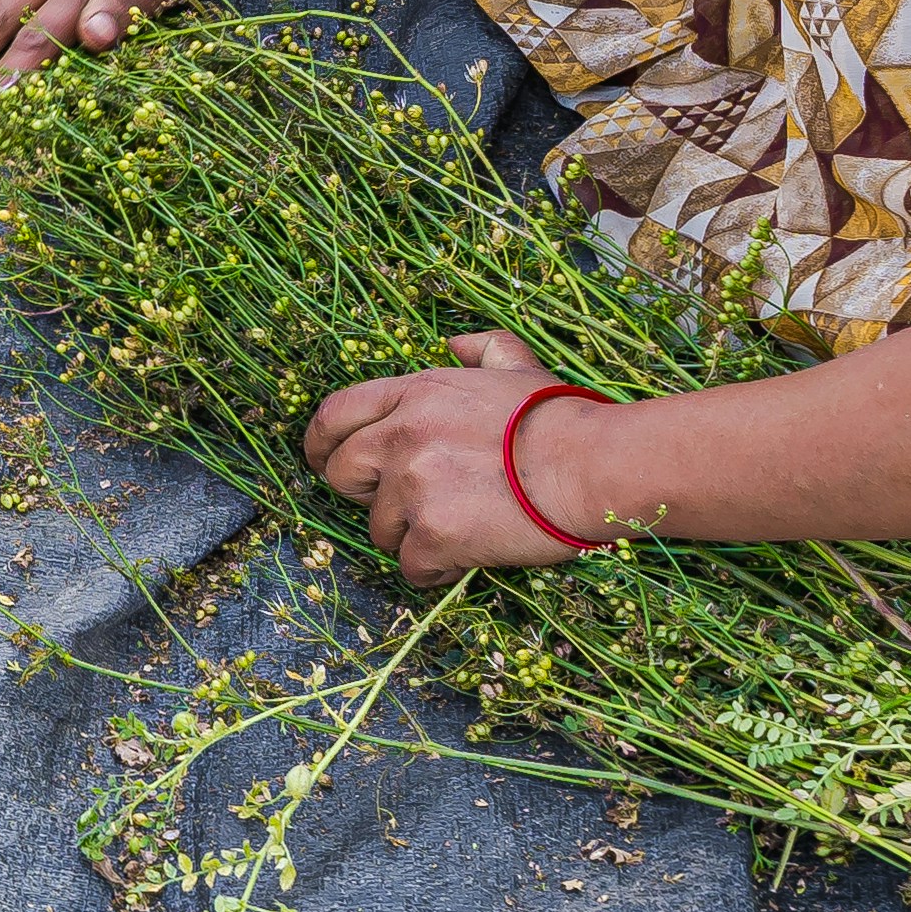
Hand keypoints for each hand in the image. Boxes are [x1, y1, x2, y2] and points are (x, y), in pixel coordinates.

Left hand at [304, 334, 614, 586]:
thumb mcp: (514, 365)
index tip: (322, 462)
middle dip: (367, 494)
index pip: (335, 415)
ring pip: (378, 528)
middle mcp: (401, 436)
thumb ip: (480, 350)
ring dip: (409, 534)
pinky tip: (465, 556)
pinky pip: (411, 566)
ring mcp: (413, 487)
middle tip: (406, 503)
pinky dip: (434, 568)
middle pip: (343, 474)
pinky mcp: (433, 535)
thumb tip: (455, 342)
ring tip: (456, 527)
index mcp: (414, 393)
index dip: (320, 444)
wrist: (590, 464)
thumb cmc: (559, 417)